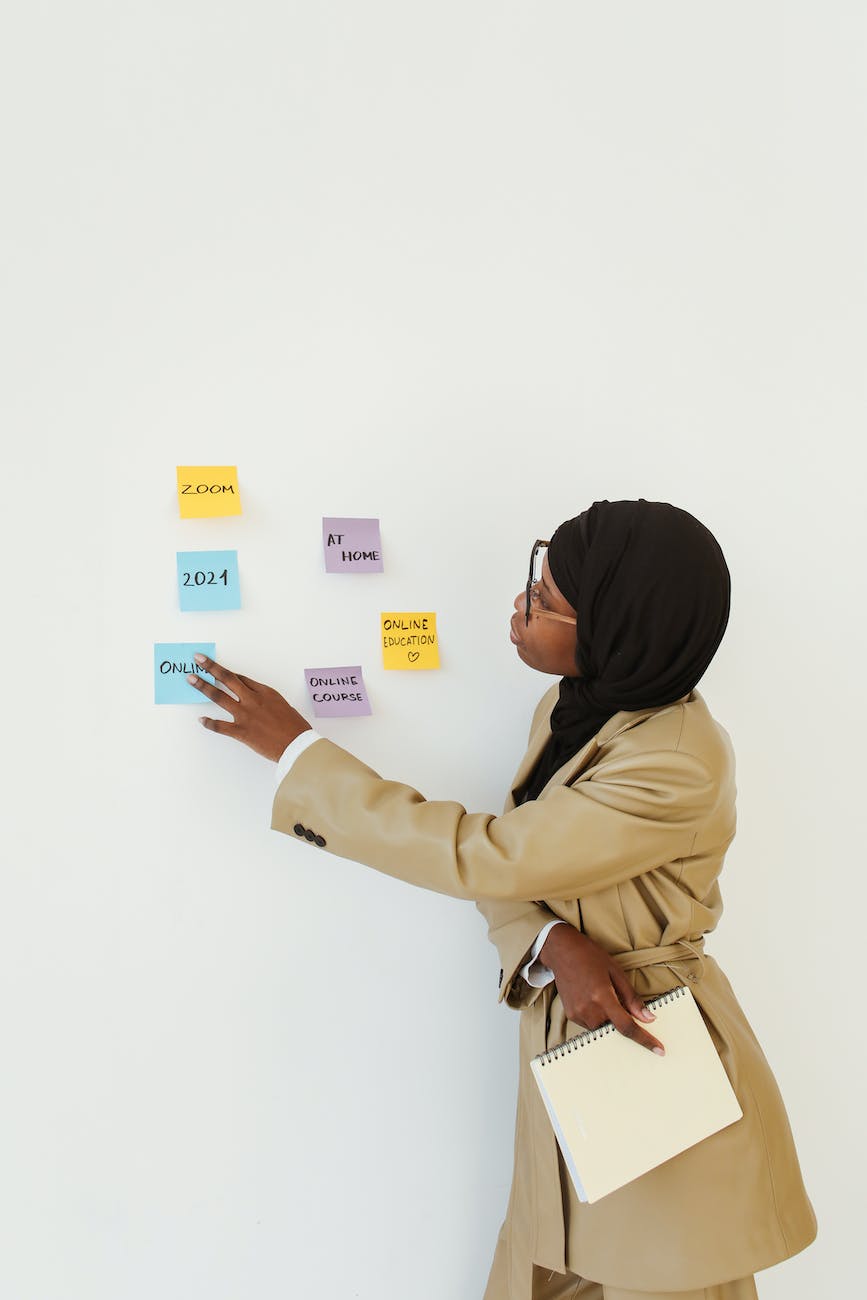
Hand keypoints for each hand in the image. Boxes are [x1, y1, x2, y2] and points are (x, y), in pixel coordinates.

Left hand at [190, 654, 311, 761]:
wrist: (297, 744)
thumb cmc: (294, 727)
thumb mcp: (282, 705)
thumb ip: (266, 700)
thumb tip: (254, 699)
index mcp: (265, 692)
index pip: (241, 678)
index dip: (227, 673)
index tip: (218, 670)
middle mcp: (253, 700)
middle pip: (228, 679)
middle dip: (211, 668)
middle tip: (198, 660)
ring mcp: (245, 715)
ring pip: (219, 697)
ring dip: (203, 687)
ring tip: (191, 679)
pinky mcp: (241, 731)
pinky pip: (220, 726)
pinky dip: (209, 723)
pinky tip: (201, 720)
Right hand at [540, 924, 664, 1054]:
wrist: (562, 951)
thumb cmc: (590, 956)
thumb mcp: (616, 972)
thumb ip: (632, 998)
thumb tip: (648, 1018)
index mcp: (602, 996)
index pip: (627, 1026)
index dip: (645, 1040)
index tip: (659, 1050)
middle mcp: (588, 1009)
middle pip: (614, 1029)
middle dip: (622, 1022)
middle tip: (619, 1001)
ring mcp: (577, 1014)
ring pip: (602, 1029)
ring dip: (609, 1019)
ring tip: (602, 994)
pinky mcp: (571, 1015)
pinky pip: (591, 1025)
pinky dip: (598, 1016)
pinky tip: (593, 997)